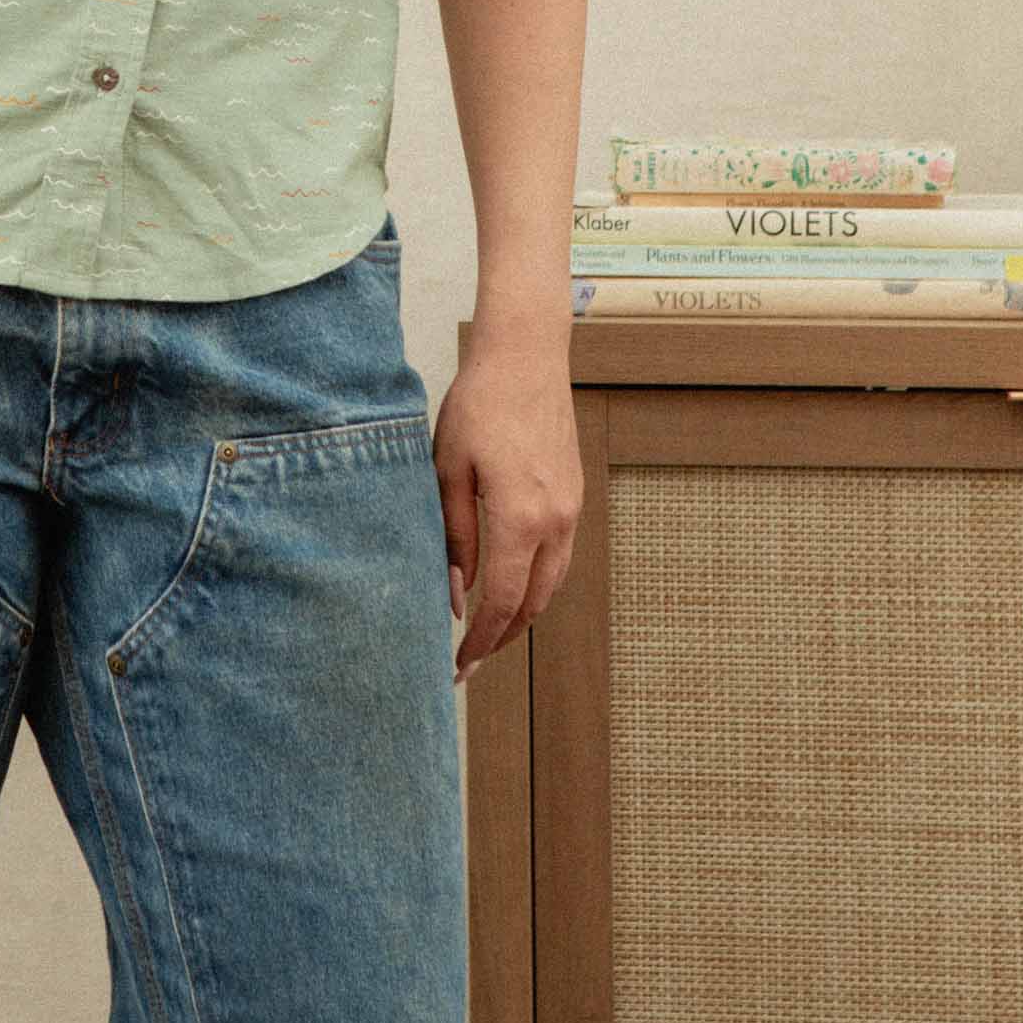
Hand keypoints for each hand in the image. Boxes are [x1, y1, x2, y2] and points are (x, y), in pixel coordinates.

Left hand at [432, 336, 583, 681]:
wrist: (525, 355)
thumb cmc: (478, 404)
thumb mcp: (448, 470)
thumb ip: (454, 538)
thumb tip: (457, 597)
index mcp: (520, 518)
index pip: (500, 603)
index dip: (479, 642)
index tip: (456, 667)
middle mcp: (555, 522)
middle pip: (530, 605)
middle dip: (499, 640)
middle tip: (467, 663)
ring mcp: (571, 509)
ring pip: (550, 586)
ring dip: (519, 617)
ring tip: (486, 635)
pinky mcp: (574, 496)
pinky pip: (559, 559)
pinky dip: (535, 586)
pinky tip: (510, 588)